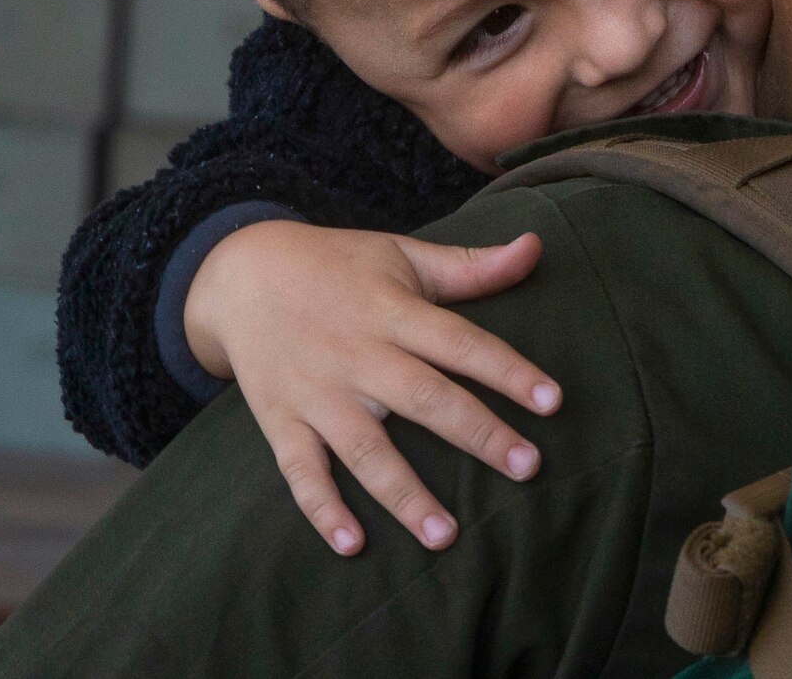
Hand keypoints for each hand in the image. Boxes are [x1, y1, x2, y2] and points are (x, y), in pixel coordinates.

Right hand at [185, 222, 560, 554]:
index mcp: (392, 311)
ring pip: (366, 450)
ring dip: (406, 495)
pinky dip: (322, 509)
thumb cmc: (335, 265)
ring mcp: (317, 393)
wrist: (239, 276)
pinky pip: (301, 472)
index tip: (552, 401)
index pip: (460, 343)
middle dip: (478, 435)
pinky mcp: (280, 421)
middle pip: (425, 399)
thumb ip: (471, 266)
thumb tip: (536, 246)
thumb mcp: (401, 255)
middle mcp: (358, 355)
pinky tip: (352, 545)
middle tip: (528, 469)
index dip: (508, 371)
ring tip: (447, 536)